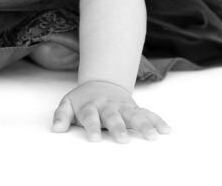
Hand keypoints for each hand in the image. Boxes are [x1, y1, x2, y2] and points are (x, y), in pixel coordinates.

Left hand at [51, 80, 169, 142]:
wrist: (101, 83)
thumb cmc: (83, 100)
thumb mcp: (68, 104)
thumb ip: (61, 115)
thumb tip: (56, 129)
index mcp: (90, 106)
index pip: (90, 116)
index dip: (92, 127)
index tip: (94, 139)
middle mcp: (108, 106)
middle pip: (113, 117)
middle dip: (119, 127)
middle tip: (123, 139)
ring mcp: (122, 106)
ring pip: (134, 115)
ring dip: (143, 125)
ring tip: (152, 136)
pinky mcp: (134, 108)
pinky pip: (147, 113)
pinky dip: (157, 120)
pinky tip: (166, 129)